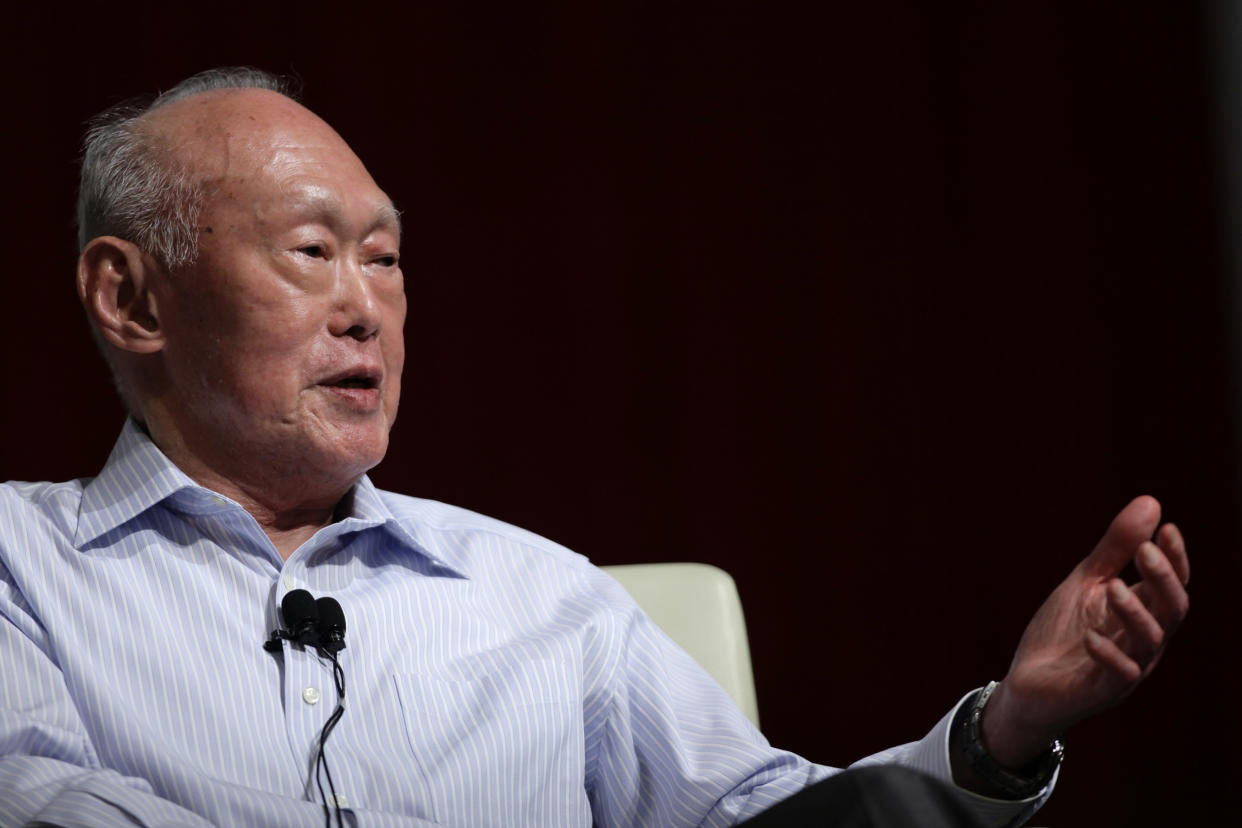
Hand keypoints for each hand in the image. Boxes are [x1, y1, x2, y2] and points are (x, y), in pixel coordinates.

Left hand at [981, 495, 1189, 766]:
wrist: (1027, 683)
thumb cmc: (1061, 632)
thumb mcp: (1085, 582)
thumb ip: (1114, 548)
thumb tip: (1151, 502)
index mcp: (1142, 612)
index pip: (1172, 584)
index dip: (1175, 559)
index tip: (1167, 528)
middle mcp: (1143, 641)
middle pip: (1171, 610)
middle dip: (1163, 579)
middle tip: (1145, 550)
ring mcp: (1126, 667)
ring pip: (1149, 641)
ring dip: (1135, 613)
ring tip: (1113, 587)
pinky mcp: (1102, 691)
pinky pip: (1118, 676)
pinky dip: (1108, 655)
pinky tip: (1090, 637)